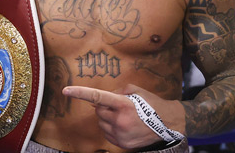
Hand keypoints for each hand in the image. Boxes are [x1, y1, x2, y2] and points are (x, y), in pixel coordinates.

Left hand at [62, 84, 183, 148]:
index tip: (66, 90)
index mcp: (123, 104)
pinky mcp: (122, 144)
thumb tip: (102, 97)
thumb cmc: (152, 104)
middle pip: (98, 111)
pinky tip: (124, 125)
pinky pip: (107, 133)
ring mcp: (120, 134)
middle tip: (117, 106)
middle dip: (103, 107)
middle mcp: (120, 120)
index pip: (97, 97)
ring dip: (107, 118)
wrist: (168, 124)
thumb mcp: (135, 91)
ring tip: (124, 116)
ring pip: (101, 123)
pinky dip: (111, 128)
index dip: (80, 93)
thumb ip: (117, 91)